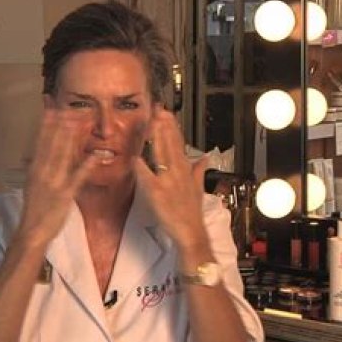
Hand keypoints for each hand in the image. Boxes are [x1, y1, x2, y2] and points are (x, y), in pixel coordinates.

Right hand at [17, 109, 96, 246]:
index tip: (52, 106)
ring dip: (72, 135)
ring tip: (79, 118)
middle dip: (60, 122)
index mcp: (35, 168)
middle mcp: (42, 171)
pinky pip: (78, 176)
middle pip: (52, 142)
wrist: (32, 231)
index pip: (40, 140)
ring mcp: (53, 181)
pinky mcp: (65, 193)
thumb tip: (42, 153)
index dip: (46, 122)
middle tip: (68, 104)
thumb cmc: (37, 208)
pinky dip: (87, 164)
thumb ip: (40, 167)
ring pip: (63, 154)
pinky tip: (97, 153)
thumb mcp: (35, 183)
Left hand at [134, 107, 208, 250]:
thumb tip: (205, 157)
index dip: (173, 128)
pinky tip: (135, 157)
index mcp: (186, 170)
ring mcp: (168, 182)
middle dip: (165, 126)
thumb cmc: (192, 212)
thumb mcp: (199, 188)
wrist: (190, 231)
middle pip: (171, 145)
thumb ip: (199, 170)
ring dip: (157, 139)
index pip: (179, 143)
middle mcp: (178, 172)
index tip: (167, 114)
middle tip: (159, 110)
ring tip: (152, 123)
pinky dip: (142, 167)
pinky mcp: (157, 193)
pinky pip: (148, 177)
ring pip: (161, 155)